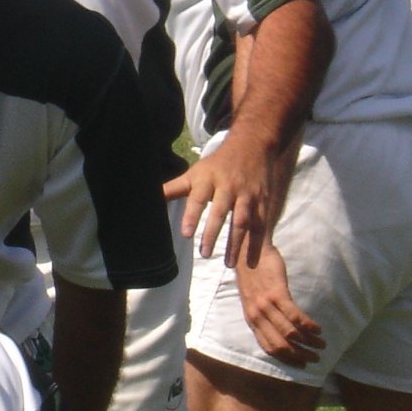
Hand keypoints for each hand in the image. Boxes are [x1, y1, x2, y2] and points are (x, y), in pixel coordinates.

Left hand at [163, 129, 289, 267]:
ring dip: (236, 244)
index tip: (186, 233)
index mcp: (208, 179)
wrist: (252, 146)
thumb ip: (174, 188)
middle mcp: (228, 186)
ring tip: (228, 264)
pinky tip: (251, 262)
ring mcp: (247, 195)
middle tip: (205, 253)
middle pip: (220, 211)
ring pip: (242, 221)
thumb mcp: (195, 173)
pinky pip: (260, 226)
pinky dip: (256, 245)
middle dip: (213, 232)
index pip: (198, 198)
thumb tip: (149, 197)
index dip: (192, 215)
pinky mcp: (262, 202)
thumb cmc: (217, 164)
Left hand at [233, 242, 324, 365]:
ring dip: (308, 341)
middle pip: (280, 344)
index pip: (269, 348)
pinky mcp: (276, 292)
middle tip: (315, 358)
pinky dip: (308, 325)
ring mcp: (266, 305)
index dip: (287, 359)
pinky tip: (317, 329)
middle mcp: (257, 316)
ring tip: (322, 344)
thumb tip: (279, 334)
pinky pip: (294, 315)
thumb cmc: (254, 276)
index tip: (301, 364)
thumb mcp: (253, 301)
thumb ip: (263, 318)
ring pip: (289, 332)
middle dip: (300, 355)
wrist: (249, 251)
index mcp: (251, 320)